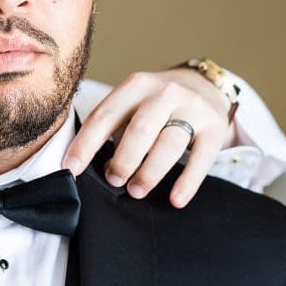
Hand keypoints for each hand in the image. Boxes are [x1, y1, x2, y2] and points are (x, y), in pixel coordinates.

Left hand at [63, 68, 234, 207]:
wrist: (204, 85)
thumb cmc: (155, 104)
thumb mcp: (132, 105)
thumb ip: (115, 131)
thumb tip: (102, 167)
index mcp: (135, 86)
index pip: (104, 116)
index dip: (85, 144)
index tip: (71, 169)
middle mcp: (164, 93)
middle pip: (140, 130)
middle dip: (123, 160)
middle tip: (114, 181)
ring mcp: (192, 108)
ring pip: (169, 144)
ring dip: (149, 173)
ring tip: (136, 191)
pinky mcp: (215, 127)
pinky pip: (201, 158)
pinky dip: (187, 182)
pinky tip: (175, 200)